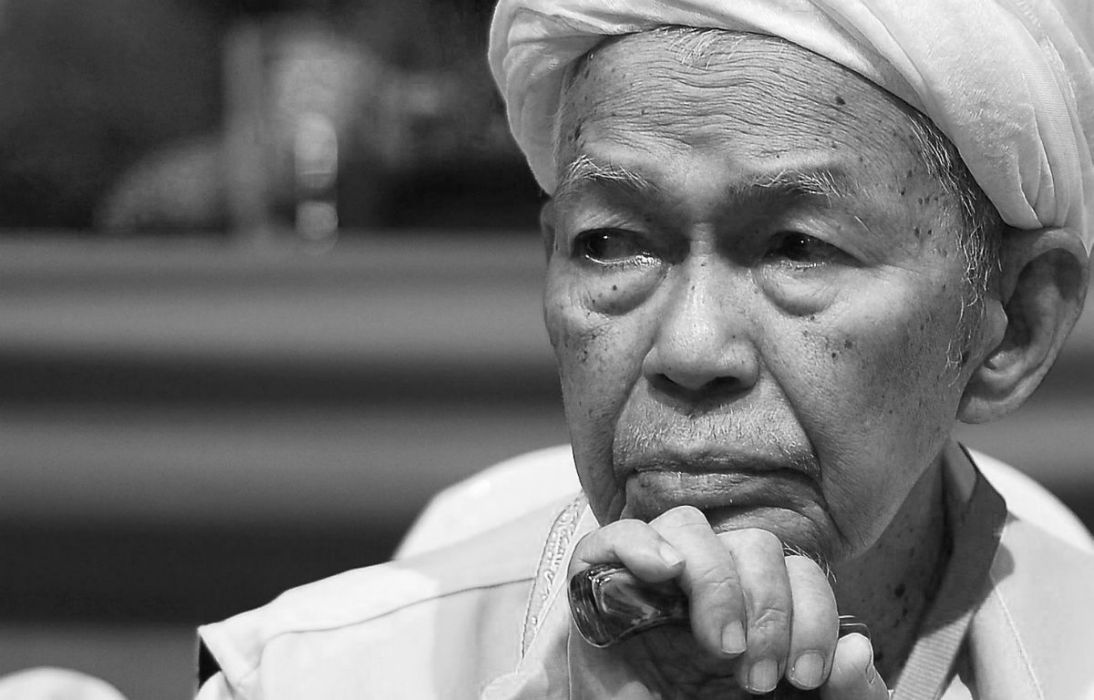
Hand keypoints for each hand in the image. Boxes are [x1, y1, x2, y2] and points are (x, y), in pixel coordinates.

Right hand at [567, 505, 888, 697]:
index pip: (798, 568)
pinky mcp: (595, 589)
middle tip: (756, 676)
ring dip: (715, 580)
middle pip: (751, 542)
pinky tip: (665, 571)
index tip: (804, 676)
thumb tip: (857, 646)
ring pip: (687, 525)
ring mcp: (649, 581)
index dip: (812, 613)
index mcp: (755, 603)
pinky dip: (637, 544)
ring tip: (719, 644)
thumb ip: (839, 692)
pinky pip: (609, 538)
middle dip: (767, 607)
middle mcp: (706, 581)